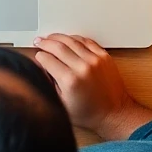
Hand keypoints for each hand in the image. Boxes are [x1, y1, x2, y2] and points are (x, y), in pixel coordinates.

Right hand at [32, 33, 151, 140]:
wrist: (114, 114)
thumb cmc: (89, 113)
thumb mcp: (61, 103)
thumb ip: (50, 84)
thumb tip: (42, 68)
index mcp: (70, 81)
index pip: (48, 59)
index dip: (39, 56)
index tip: (37, 56)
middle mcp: (83, 67)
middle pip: (58, 46)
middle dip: (45, 43)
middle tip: (39, 42)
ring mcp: (95, 60)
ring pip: (72, 40)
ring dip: (58, 37)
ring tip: (51, 38)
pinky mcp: (104, 57)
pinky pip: (86, 41)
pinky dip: (75, 38)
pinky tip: (69, 39)